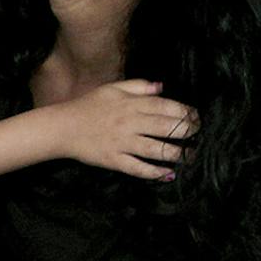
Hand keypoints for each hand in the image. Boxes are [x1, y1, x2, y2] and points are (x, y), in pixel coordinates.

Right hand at [51, 80, 197, 181]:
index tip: (196, 117)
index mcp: (130, 104)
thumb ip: (138, 86)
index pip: (164, 106)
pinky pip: (137, 168)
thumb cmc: (88, 106)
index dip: (184, 112)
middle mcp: (129, 123)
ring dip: (175, 154)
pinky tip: (168, 174)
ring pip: (155, 149)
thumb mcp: (113, 89)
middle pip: (164, 127)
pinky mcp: (114, 160)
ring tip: (189, 157)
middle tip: (197, 136)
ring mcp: (122, 143)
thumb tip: (162, 87)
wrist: (63, 127)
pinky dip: (154, 172)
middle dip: (186, 132)